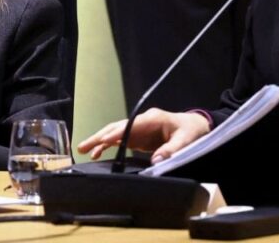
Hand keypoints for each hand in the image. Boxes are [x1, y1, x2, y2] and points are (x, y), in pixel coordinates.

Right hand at [77, 109, 210, 163]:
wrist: (195, 127)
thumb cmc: (191, 131)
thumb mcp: (186, 140)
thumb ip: (171, 149)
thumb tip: (156, 160)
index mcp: (152, 119)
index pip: (130, 125)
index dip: (116, 133)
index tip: (103, 140)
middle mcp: (141, 121)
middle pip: (116, 127)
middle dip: (99, 136)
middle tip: (83, 146)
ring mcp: (138, 129)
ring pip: (114, 133)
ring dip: (99, 140)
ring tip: (84, 150)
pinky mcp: (138, 137)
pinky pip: (119, 140)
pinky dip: (108, 145)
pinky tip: (98, 153)